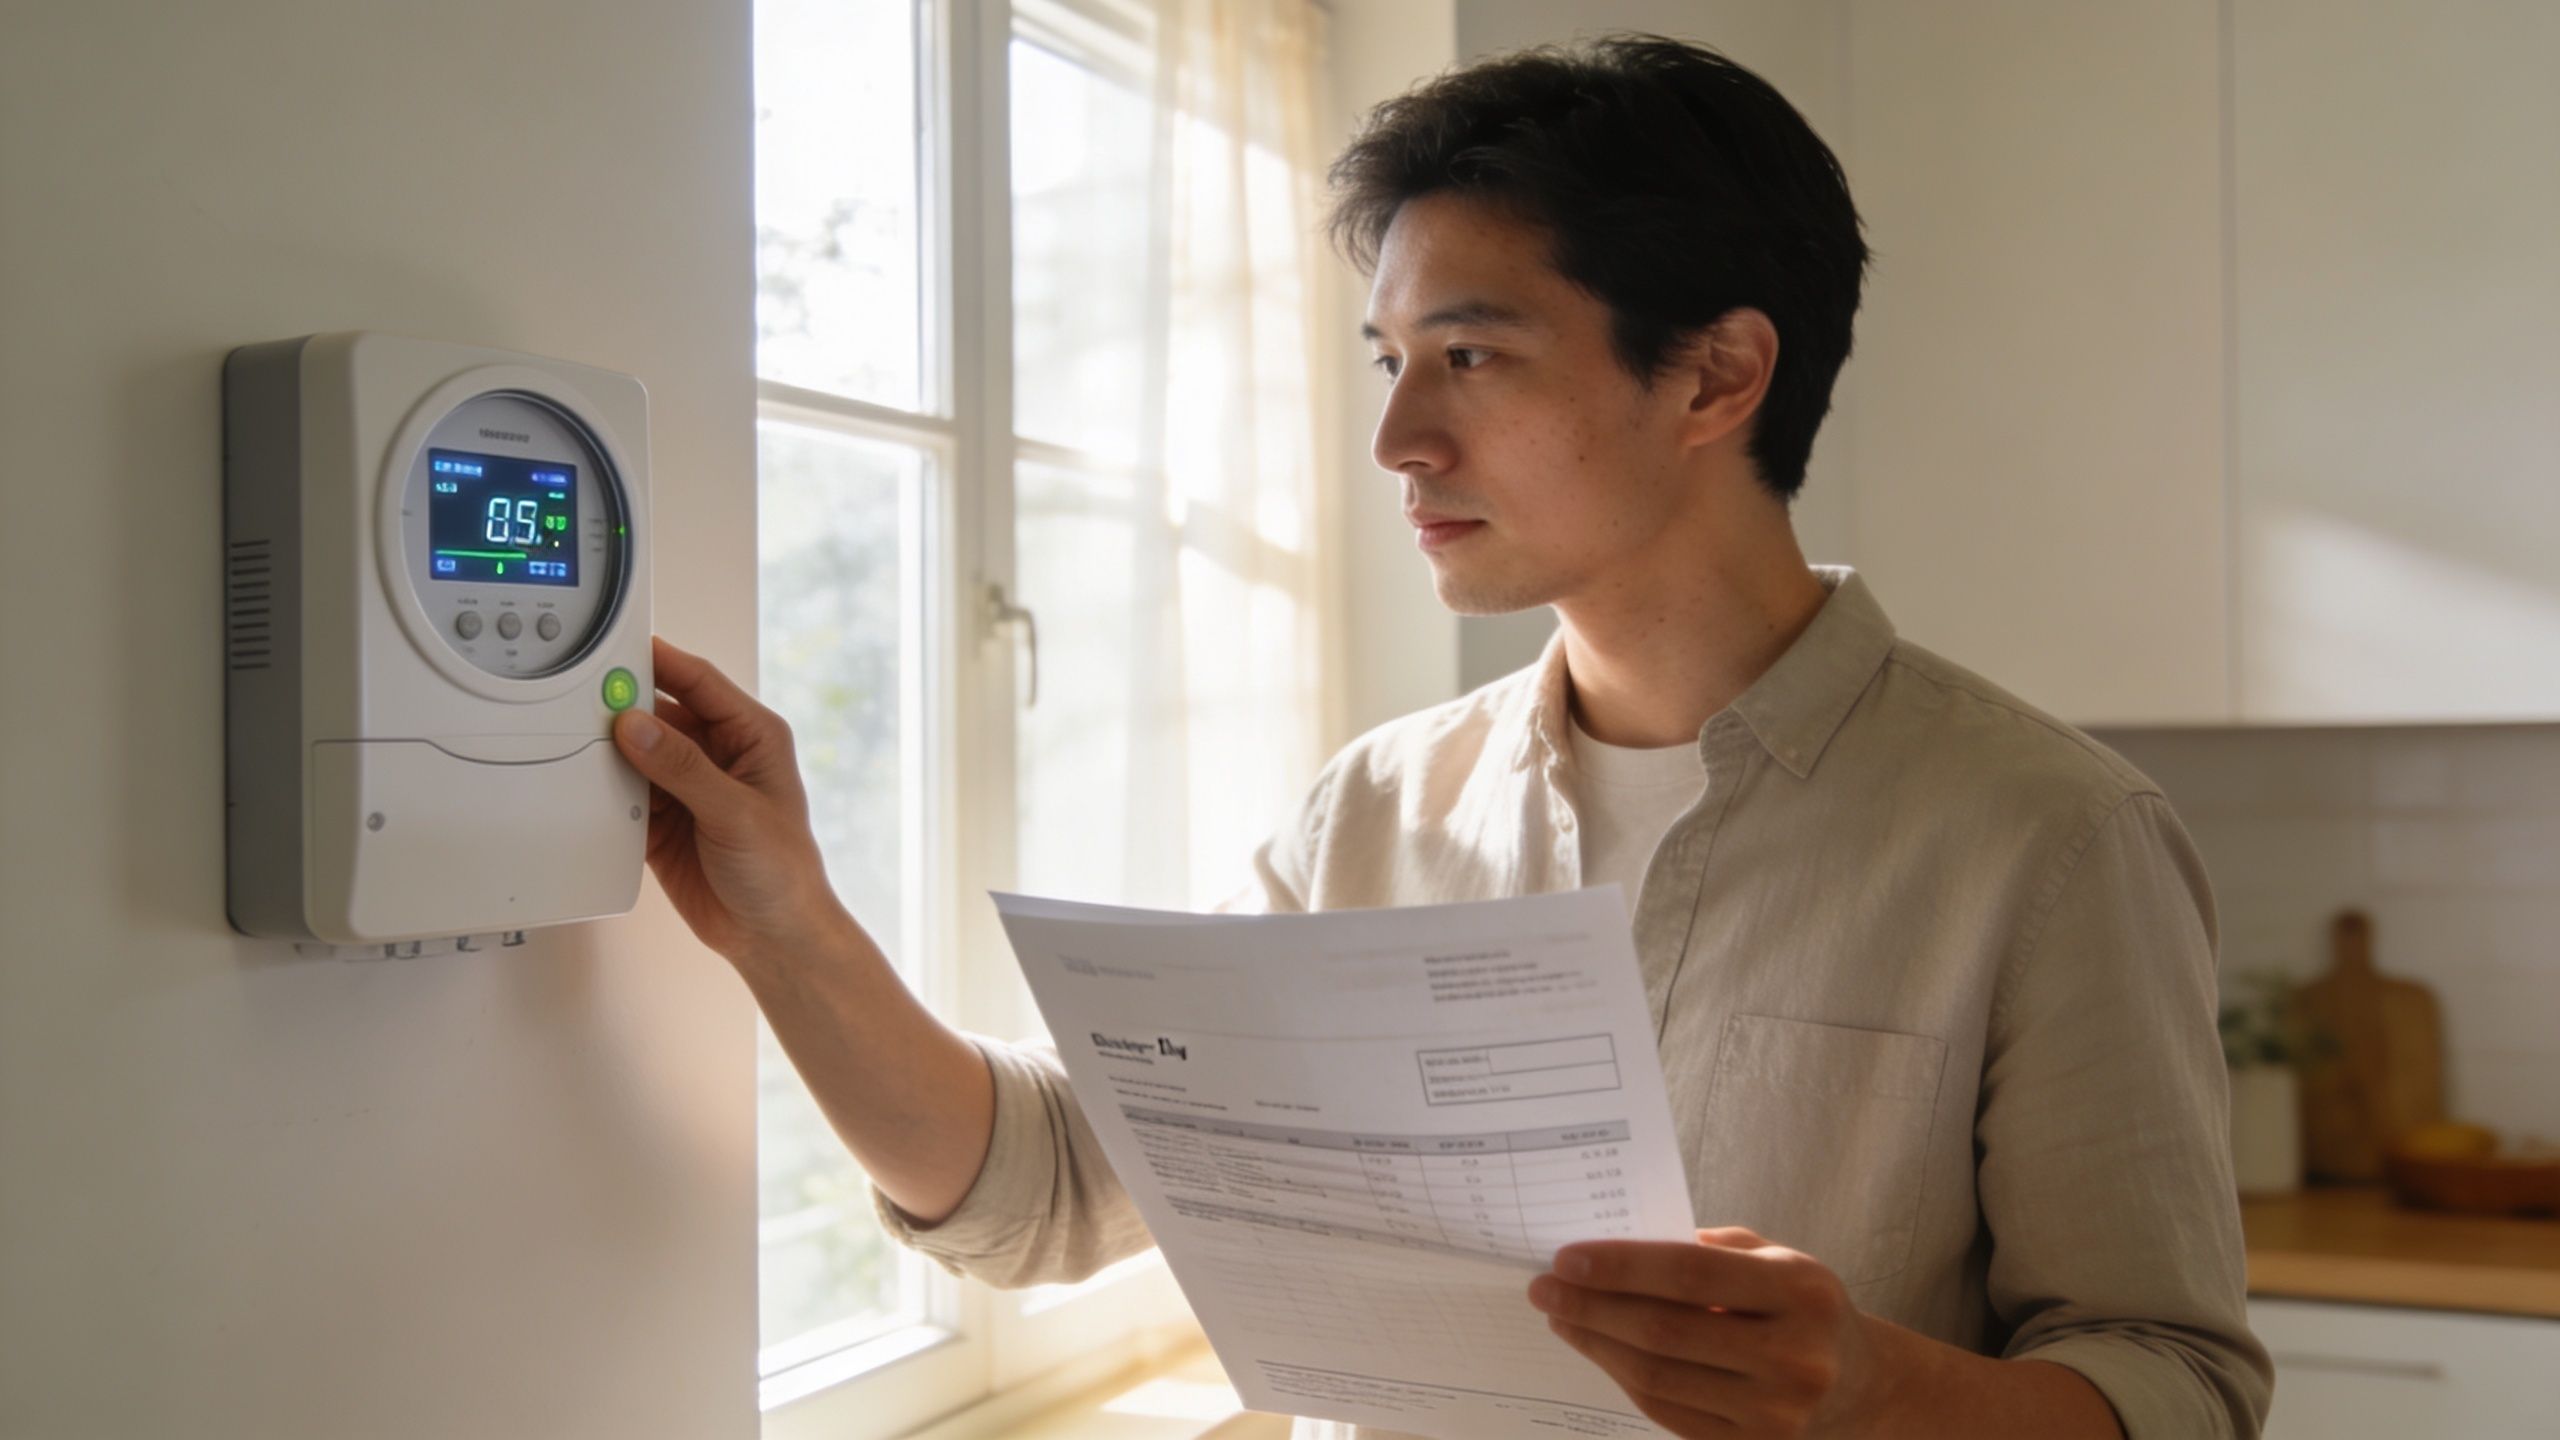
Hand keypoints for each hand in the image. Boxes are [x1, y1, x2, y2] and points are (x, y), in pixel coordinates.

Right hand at [609, 634, 850, 968]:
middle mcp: (717, 756)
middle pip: (659, 714)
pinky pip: (624, 793)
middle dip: (623, 706)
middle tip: (581, 698)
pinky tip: (583, 786)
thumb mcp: (735, 813)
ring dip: (609, 750)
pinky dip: (604, 790)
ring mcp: (687, 788)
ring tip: (573, 740)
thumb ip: (683, 768)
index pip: (699, 682)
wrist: (772, 937)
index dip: (660, 661)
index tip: (618, 648)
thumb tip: (636, 726)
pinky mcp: (662, 822)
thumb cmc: (783, 872)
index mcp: (751, 737)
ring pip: (636, 752)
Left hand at [1527, 1227, 1898, 1436]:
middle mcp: (1793, 1356)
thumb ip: (1707, 1248)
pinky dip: (1624, 1377)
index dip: (1620, 1265)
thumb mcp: (1776, 1258)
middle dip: (1592, 1307)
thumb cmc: (1802, 1308)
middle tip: (1545, 1288)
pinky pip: (1668, 1411)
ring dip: (1597, 1344)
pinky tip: (1600, 1350)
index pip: (1689, 1273)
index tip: (1566, 1257)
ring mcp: (1774, 1412)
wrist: (1862, 1387)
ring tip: (1562, 1317)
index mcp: (1800, 1292)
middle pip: (1664, 1330)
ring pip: (1658, 1376)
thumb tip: (1616, 1250)